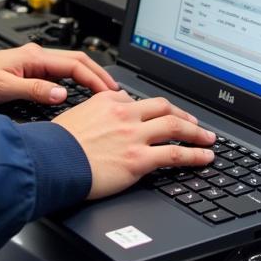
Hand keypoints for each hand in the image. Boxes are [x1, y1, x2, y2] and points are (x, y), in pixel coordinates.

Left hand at [0, 42, 118, 105]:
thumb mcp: (5, 88)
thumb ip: (34, 90)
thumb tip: (61, 94)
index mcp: (35, 57)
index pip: (74, 64)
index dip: (94, 78)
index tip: (107, 92)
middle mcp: (38, 56)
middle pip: (78, 61)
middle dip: (98, 74)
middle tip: (115, 91)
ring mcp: (36, 62)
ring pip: (71, 65)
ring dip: (89, 76)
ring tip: (104, 92)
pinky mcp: (33, 70)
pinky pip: (62, 73)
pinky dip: (77, 80)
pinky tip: (82, 91)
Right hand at [53, 91, 215, 199]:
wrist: (51, 160)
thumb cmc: (57, 143)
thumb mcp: (76, 114)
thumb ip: (97, 109)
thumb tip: (111, 106)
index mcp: (108, 101)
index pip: (138, 100)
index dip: (154, 109)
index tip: (162, 115)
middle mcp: (124, 114)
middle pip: (164, 108)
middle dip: (183, 115)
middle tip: (195, 123)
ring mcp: (134, 136)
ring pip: (175, 127)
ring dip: (197, 132)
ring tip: (209, 138)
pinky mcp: (139, 159)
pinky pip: (176, 154)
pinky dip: (195, 154)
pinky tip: (205, 157)